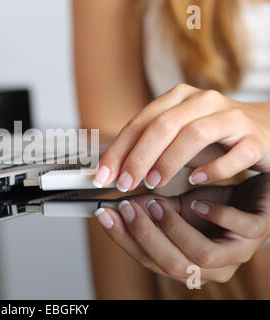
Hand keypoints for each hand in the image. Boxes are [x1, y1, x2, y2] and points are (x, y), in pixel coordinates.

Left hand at [92, 83, 269, 190]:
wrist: (265, 131)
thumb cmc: (213, 138)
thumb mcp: (175, 139)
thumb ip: (148, 149)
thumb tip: (112, 171)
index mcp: (177, 99)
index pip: (139, 123)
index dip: (118, 151)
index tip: (102, 176)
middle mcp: (202, 101)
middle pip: (162, 126)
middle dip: (138, 157)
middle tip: (125, 184)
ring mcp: (230, 117)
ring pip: (194, 134)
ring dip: (169, 161)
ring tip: (154, 183)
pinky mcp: (254, 137)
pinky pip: (234, 154)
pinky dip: (212, 169)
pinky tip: (195, 181)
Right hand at [94, 174, 269, 283]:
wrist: (253, 194)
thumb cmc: (214, 205)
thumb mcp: (177, 208)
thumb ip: (152, 211)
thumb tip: (119, 206)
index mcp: (187, 264)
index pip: (149, 261)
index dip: (124, 239)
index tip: (105, 215)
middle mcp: (211, 267)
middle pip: (173, 265)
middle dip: (145, 235)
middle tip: (128, 207)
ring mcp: (236, 253)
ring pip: (202, 256)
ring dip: (173, 228)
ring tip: (157, 204)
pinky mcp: (258, 231)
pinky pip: (239, 230)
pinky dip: (215, 215)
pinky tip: (197, 202)